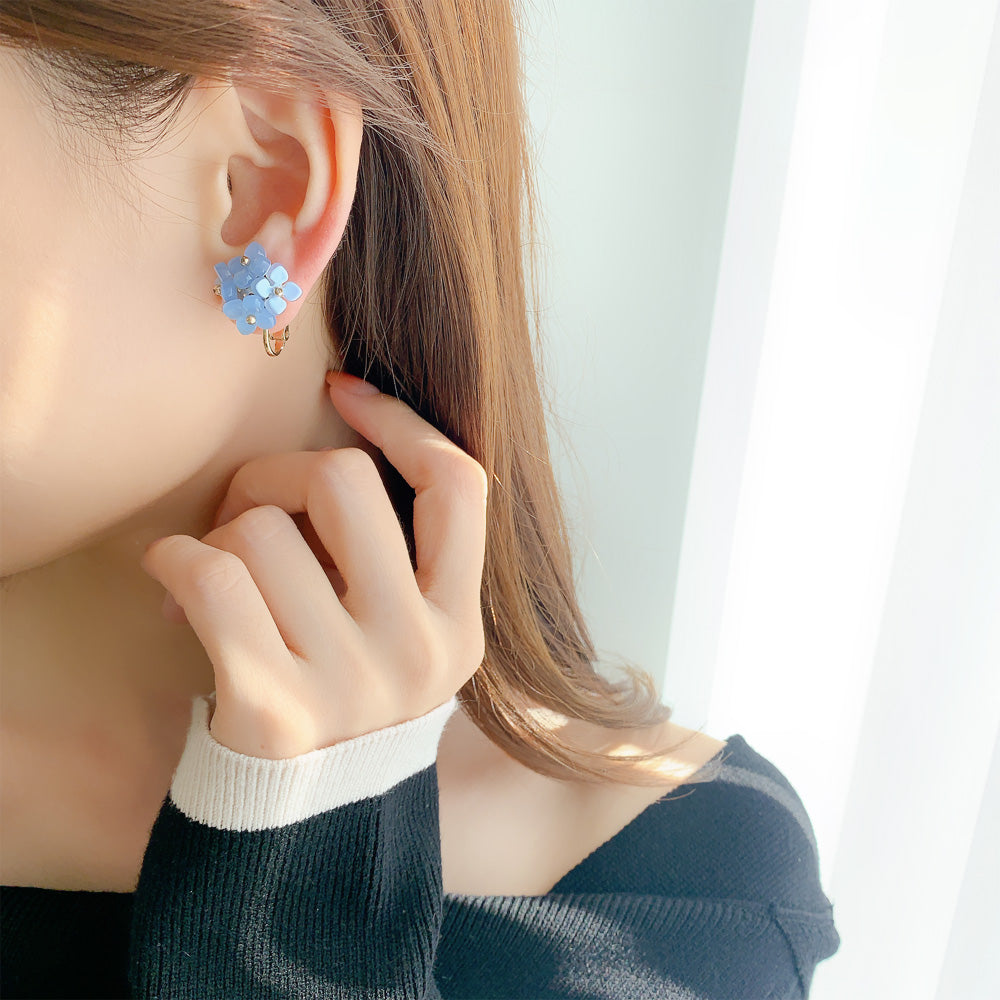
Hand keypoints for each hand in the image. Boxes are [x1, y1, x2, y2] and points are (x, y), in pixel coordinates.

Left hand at [139, 371, 487, 758]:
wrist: (301, 823)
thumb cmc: (344, 698)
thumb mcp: (404, 635)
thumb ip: (397, 554)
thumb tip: (340, 412)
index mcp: (460, 624)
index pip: (459, 484)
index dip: (400, 421)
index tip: (343, 393)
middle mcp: (419, 651)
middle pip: (344, 482)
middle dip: (276, 476)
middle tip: (250, 512)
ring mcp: (352, 683)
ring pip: (260, 528)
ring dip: (220, 538)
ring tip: (217, 579)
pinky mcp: (274, 707)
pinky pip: (212, 577)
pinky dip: (174, 561)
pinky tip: (171, 580)